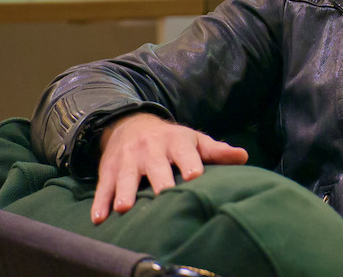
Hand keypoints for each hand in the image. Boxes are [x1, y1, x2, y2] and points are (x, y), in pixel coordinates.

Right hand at [90, 112, 247, 224]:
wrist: (131, 124)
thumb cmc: (171, 140)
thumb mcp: (194, 140)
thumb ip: (216, 151)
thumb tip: (243, 157)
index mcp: (176, 141)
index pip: (184, 151)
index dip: (189, 163)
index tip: (194, 176)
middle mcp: (150, 149)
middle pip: (155, 166)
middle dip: (158, 180)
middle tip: (163, 195)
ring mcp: (128, 159)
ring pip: (126, 176)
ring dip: (124, 192)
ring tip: (124, 208)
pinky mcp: (109, 170)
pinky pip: (104, 186)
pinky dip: (100, 201)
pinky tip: (99, 217)